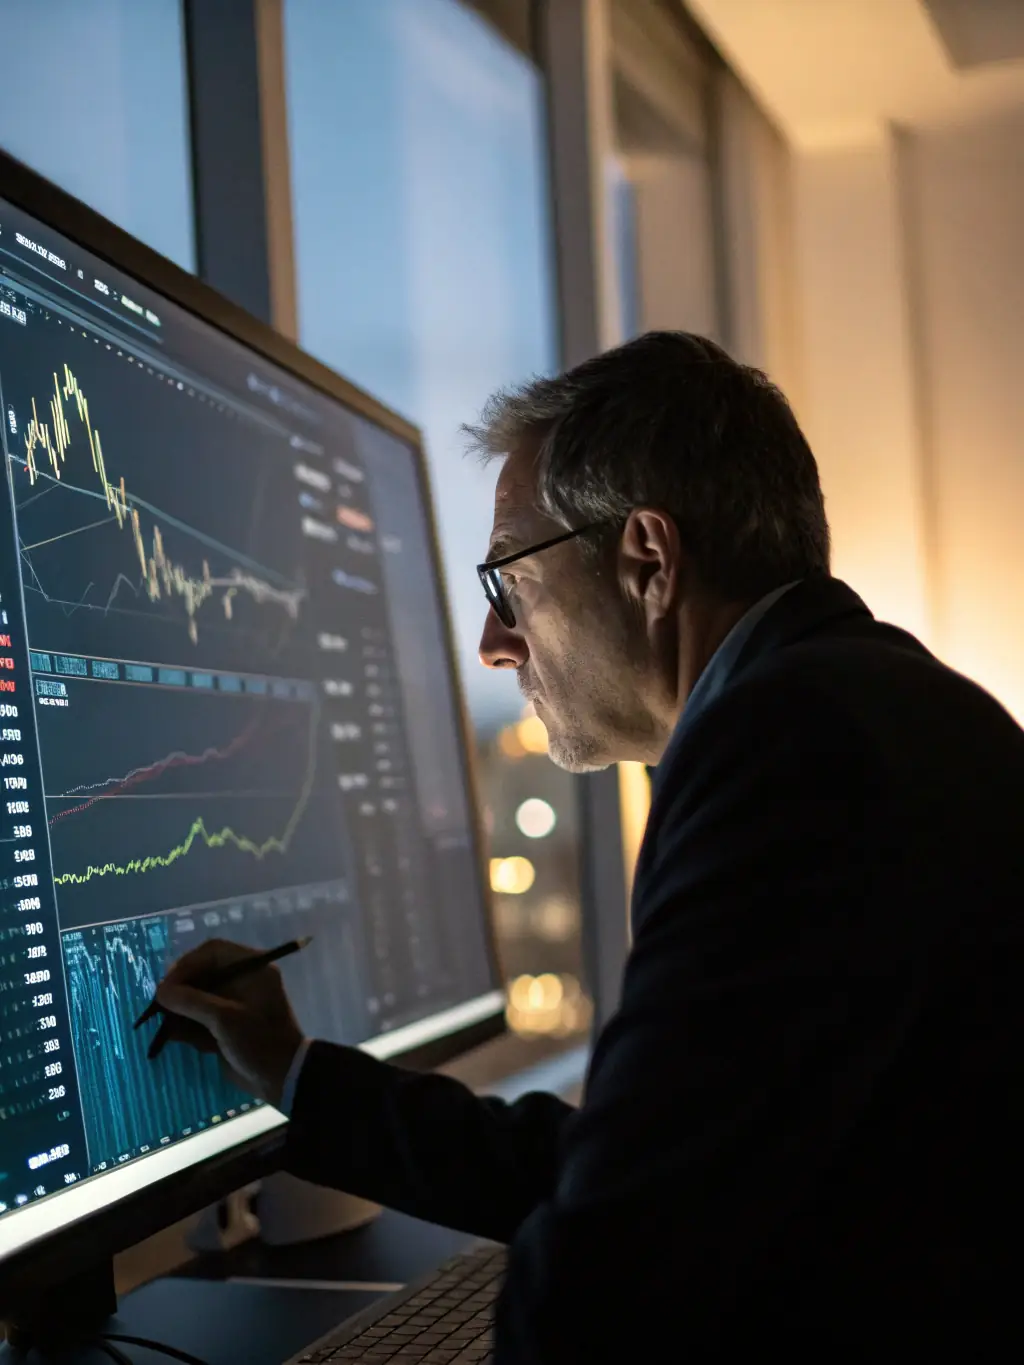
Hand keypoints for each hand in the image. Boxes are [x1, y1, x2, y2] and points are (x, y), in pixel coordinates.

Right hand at [154, 939, 304, 1108]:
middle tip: (160, 1007)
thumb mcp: (224, 1019)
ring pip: (198, 996)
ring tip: (171, 1026)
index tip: (166, 985)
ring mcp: (234, 1002)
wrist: (281, 1079)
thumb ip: (191, 1001)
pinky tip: (186, 1040)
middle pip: (202, 973)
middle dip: (181, 991)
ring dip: (182, 1012)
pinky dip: (190, 1028)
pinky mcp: (226, 1023)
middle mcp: (243, 979)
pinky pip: (200, 1016)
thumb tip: (160, 991)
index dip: (186, 965)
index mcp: (251, 968)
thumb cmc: (258, 1041)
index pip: (212, 952)